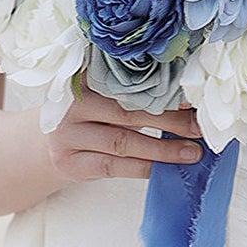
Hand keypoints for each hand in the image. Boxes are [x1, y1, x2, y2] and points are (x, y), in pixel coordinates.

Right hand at [45, 92, 202, 182]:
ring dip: (162, 149)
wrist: (45, 144)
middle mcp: (72, 103)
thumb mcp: (104, 96)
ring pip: (122, 142)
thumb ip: (135, 93)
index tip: (195, 97)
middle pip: (128, 111)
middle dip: (171, 120)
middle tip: (200, 127)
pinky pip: (112, 166)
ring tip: (192, 152)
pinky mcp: (69, 162)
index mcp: (85, 76)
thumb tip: (190, 100)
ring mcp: (67, 134)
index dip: (164, 89)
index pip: (129, 81)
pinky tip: (164, 169)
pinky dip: (142, 168)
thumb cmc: (90, 115)